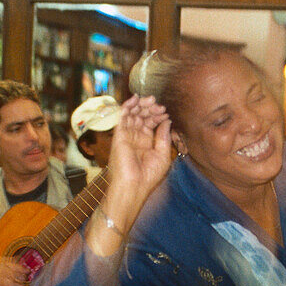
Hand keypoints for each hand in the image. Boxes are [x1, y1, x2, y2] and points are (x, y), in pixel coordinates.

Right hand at [104, 94, 172, 228]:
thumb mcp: (163, 155)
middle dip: (150, 108)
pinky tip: (135, 99)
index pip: (150, 123)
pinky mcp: (119, 135)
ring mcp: (126, 136)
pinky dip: (127, 106)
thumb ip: (163, 136)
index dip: (157, 116)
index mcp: (146, 143)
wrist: (133, 186)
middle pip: (141, 117)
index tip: (165, 113)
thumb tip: (166, 120)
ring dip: (141, 105)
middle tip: (158, 104)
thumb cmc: (148, 175)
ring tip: (151, 100)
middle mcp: (135, 138)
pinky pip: (122, 117)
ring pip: (132, 114)